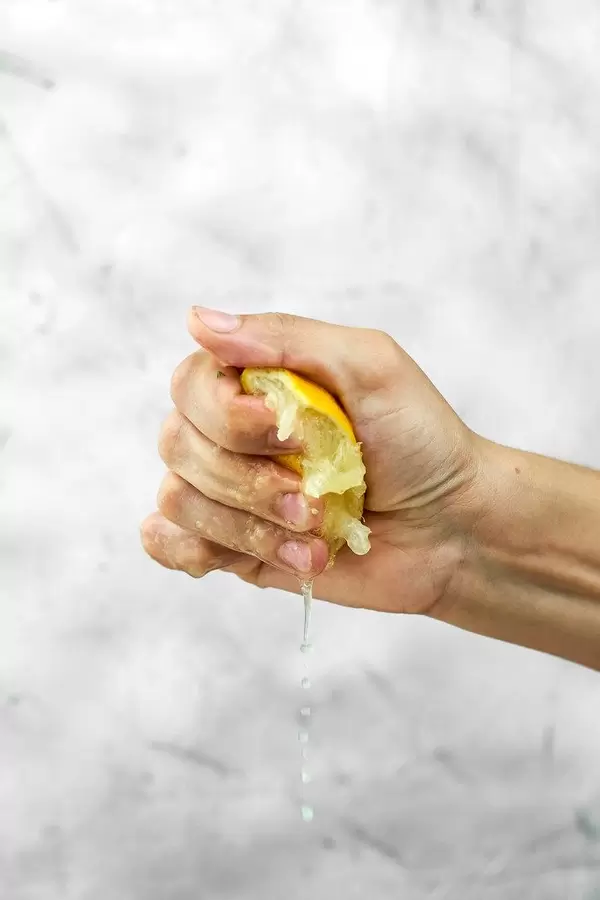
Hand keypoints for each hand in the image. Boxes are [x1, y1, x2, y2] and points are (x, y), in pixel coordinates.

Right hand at [141, 308, 483, 614]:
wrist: (451, 528)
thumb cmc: (419, 439)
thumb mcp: (369, 366)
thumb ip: (285, 338)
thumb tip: (198, 320)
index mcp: (255, 381)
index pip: (190, 385)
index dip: (228, 416)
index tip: (291, 433)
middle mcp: (231, 433)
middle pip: (178, 445)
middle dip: (248, 481)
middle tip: (315, 499)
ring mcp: (229, 491)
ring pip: (179, 500)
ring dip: (249, 526)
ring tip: (316, 534)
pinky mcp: (234, 546)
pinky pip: (171, 544)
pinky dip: (202, 552)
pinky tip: (270, 554)